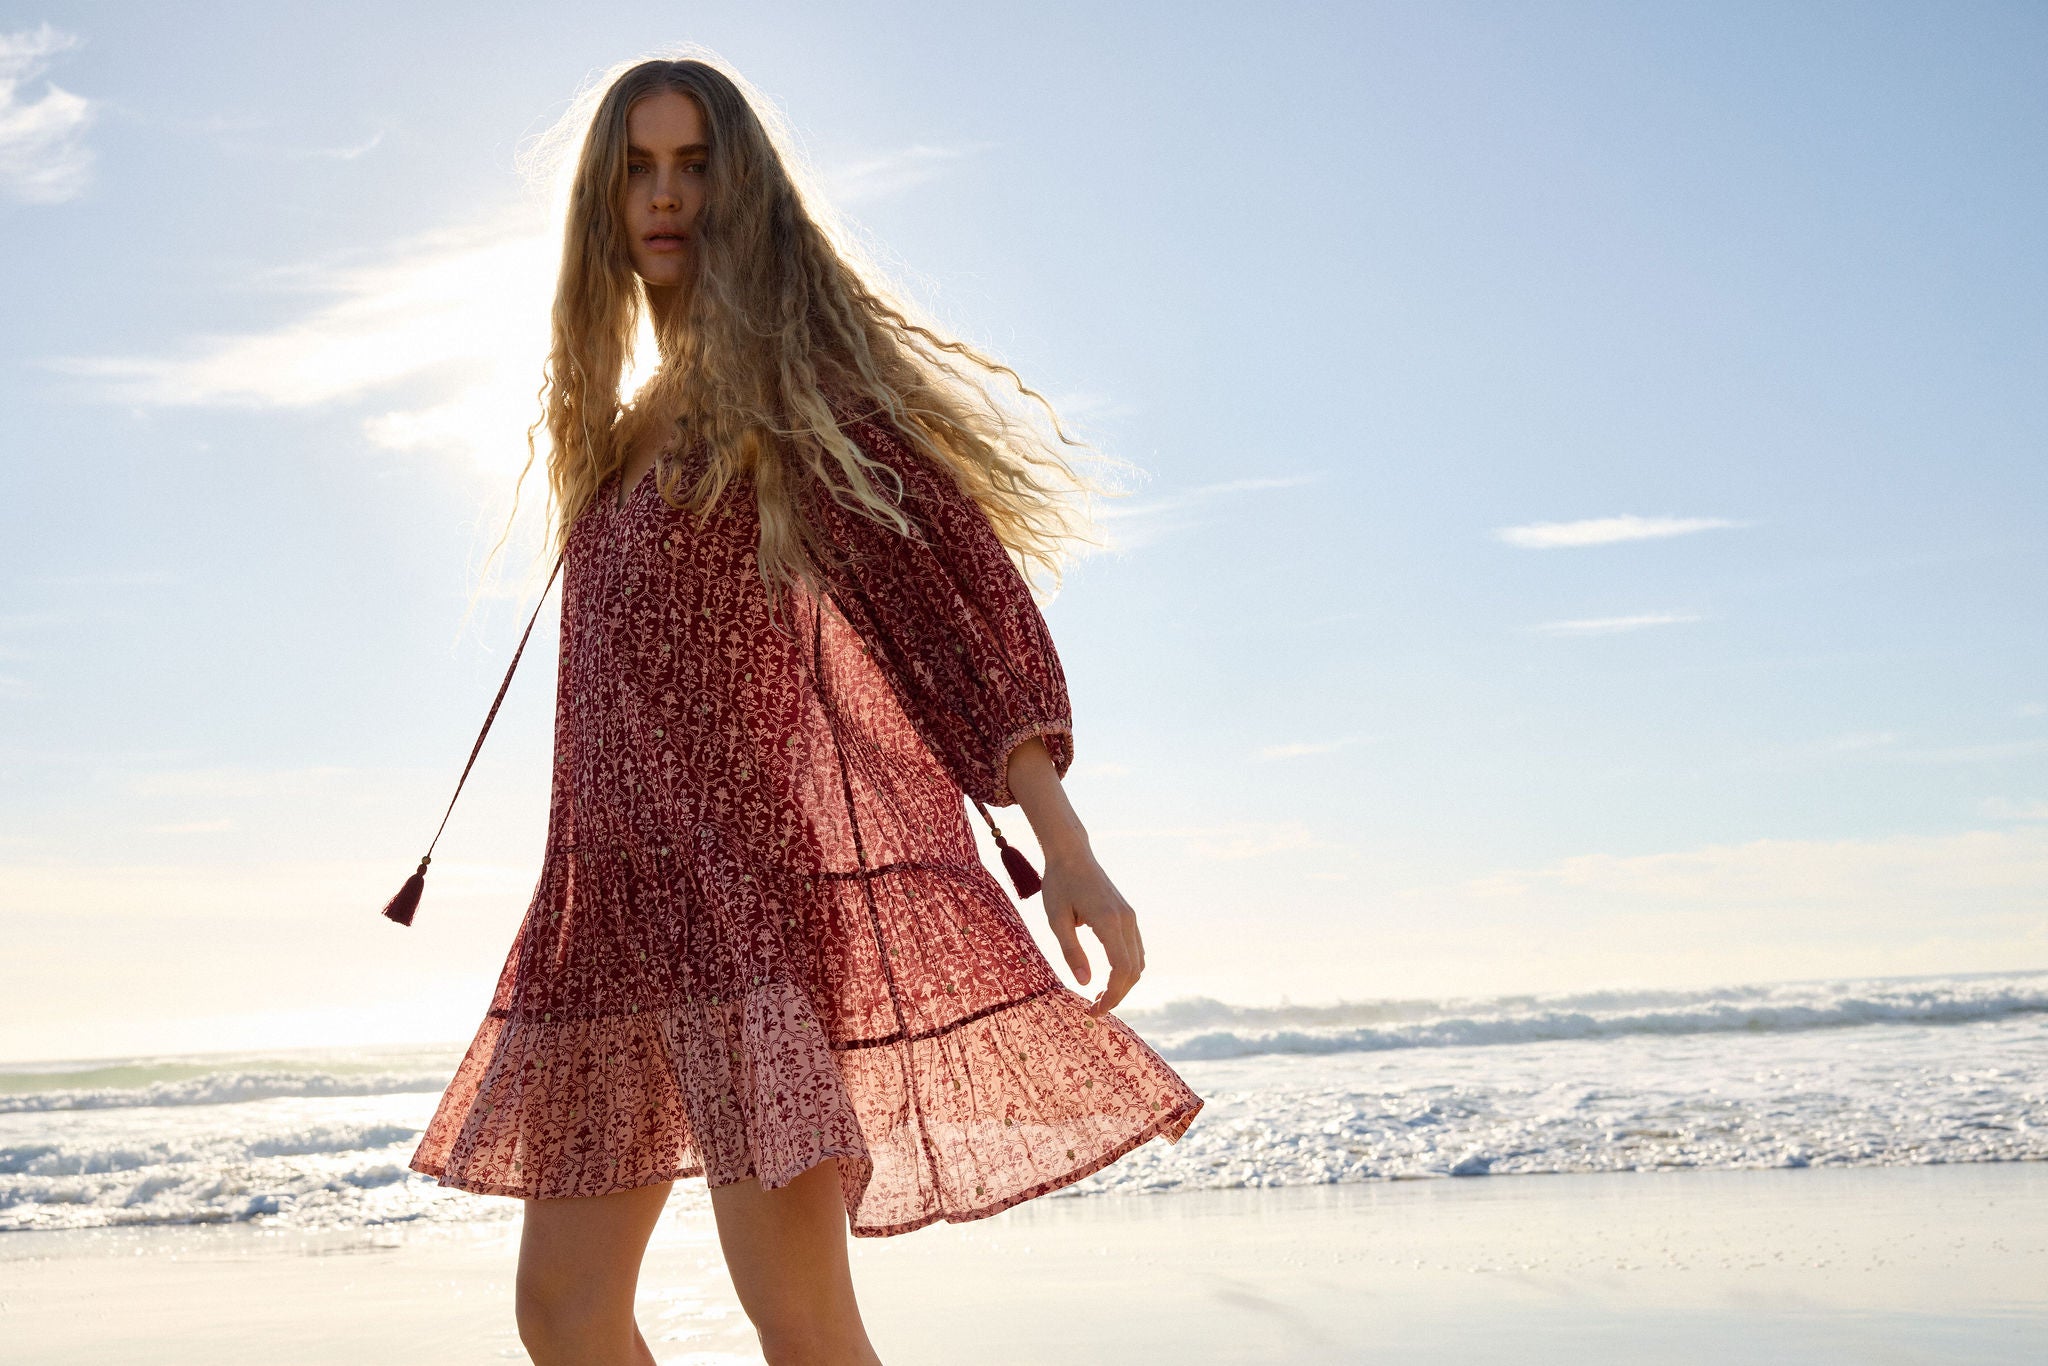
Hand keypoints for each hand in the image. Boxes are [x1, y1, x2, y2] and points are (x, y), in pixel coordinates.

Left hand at [1040, 847, 1145, 1016]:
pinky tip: (1109, 977)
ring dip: (1123, 984)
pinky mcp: (1128, 915)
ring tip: (1100, 997)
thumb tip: (1085, 982)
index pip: (1121, 969)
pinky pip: (1135, 949)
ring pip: (1138, 962)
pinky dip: (1127, 969)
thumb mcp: (1056, 920)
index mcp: (1108, 921)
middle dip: (1117, 995)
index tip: (1095, 1010)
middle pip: (1133, 970)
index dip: (1112, 995)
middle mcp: (1126, 920)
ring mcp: (1130, 917)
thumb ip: (1071, 951)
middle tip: (1094, 1009)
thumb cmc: (1059, 885)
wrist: (1072, 854)